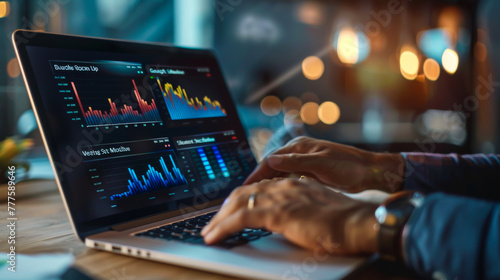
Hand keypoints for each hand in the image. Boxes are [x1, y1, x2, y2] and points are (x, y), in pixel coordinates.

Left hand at [201, 178, 378, 254]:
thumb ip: (300, 209)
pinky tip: (214, 236)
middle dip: (224, 208)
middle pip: (244, 193)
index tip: (230, 210)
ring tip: (209, 232)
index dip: (240, 199)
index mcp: (293, 184)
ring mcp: (280, 197)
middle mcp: (283, 186)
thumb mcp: (317, 210)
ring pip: (237, 203)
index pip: (258, 188)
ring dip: (219, 219)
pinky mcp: (278, 212)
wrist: (358, 222)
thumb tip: (290, 219)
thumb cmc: (344, 221)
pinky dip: (223, 227)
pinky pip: (240, 218)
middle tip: (214, 222)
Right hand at [244, 136, 403, 192]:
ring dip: (267, 184)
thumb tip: (271, 161)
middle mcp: (298, 152)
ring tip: (255, 198)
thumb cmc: (350, 166)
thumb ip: (296, 162)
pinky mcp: (309, 171)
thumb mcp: (323, 164)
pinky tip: (275, 197)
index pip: (270, 160)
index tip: (244, 187)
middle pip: (271, 167)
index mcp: (299, 146)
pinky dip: (279, 186)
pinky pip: (288, 179)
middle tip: (244, 196)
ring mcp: (303, 161)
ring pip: (278, 174)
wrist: (370, 172)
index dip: (255, 174)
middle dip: (257, 180)